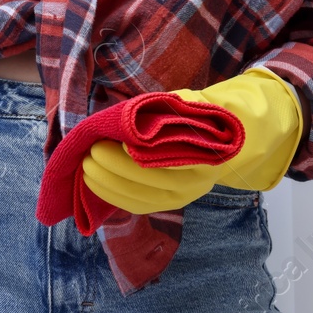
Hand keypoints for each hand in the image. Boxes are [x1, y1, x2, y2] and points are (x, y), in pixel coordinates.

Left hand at [80, 67, 303, 215]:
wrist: (225, 140)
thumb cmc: (199, 117)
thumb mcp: (187, 106)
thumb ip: (163, 112)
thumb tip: (130, 117)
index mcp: (202, 158)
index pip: (160, 162)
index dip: (129, 156)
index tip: (107, 141)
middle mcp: (194, 185)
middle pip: (145, 183)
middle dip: (111, 169)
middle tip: (90, 152)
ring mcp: (183, 198)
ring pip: (139, 199)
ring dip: (108, 186)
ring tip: (87, 167)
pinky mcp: (170, 204)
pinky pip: (138, 206)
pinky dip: (114, 197)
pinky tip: (95, 183)